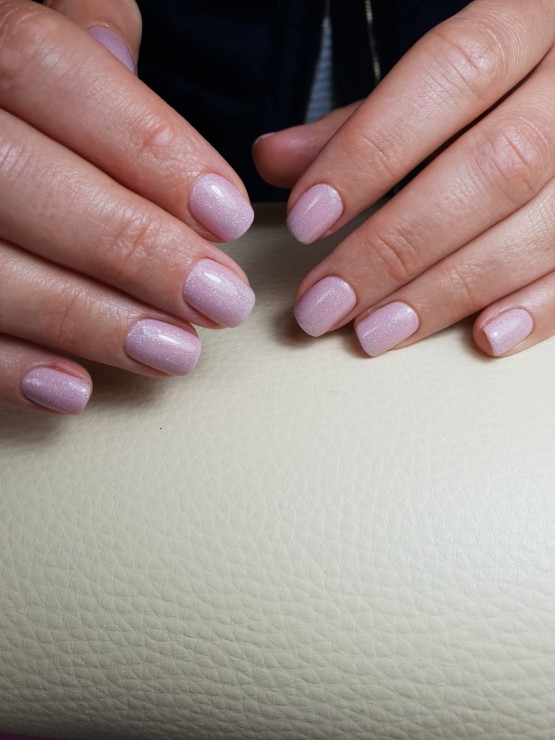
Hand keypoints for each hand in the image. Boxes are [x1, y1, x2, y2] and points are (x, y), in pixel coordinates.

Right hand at [0, 0, 254, 414]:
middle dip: (134, 248)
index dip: (145, 144)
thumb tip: (120, 63)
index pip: (41, 66)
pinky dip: (10, 369)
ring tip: (174, 350)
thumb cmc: (11, 95)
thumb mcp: (37, 25)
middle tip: (219, 300)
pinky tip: (76, 388)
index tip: (226, 213)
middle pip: (19, 180)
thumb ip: (82, 42)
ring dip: (88, 319)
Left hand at [255, 0, 554, 359]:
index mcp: (528, 20)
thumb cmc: (496, 84)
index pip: (454, 74)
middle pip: (496, 166)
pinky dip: (537, 308)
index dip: (374, 151)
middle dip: (398, 246)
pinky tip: (481, 336)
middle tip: (327, 302)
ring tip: (377, 330)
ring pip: (540, 226)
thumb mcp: (431, 80)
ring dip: (449, 290)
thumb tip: (277, 160)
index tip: (308, 218)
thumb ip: (362, 121)